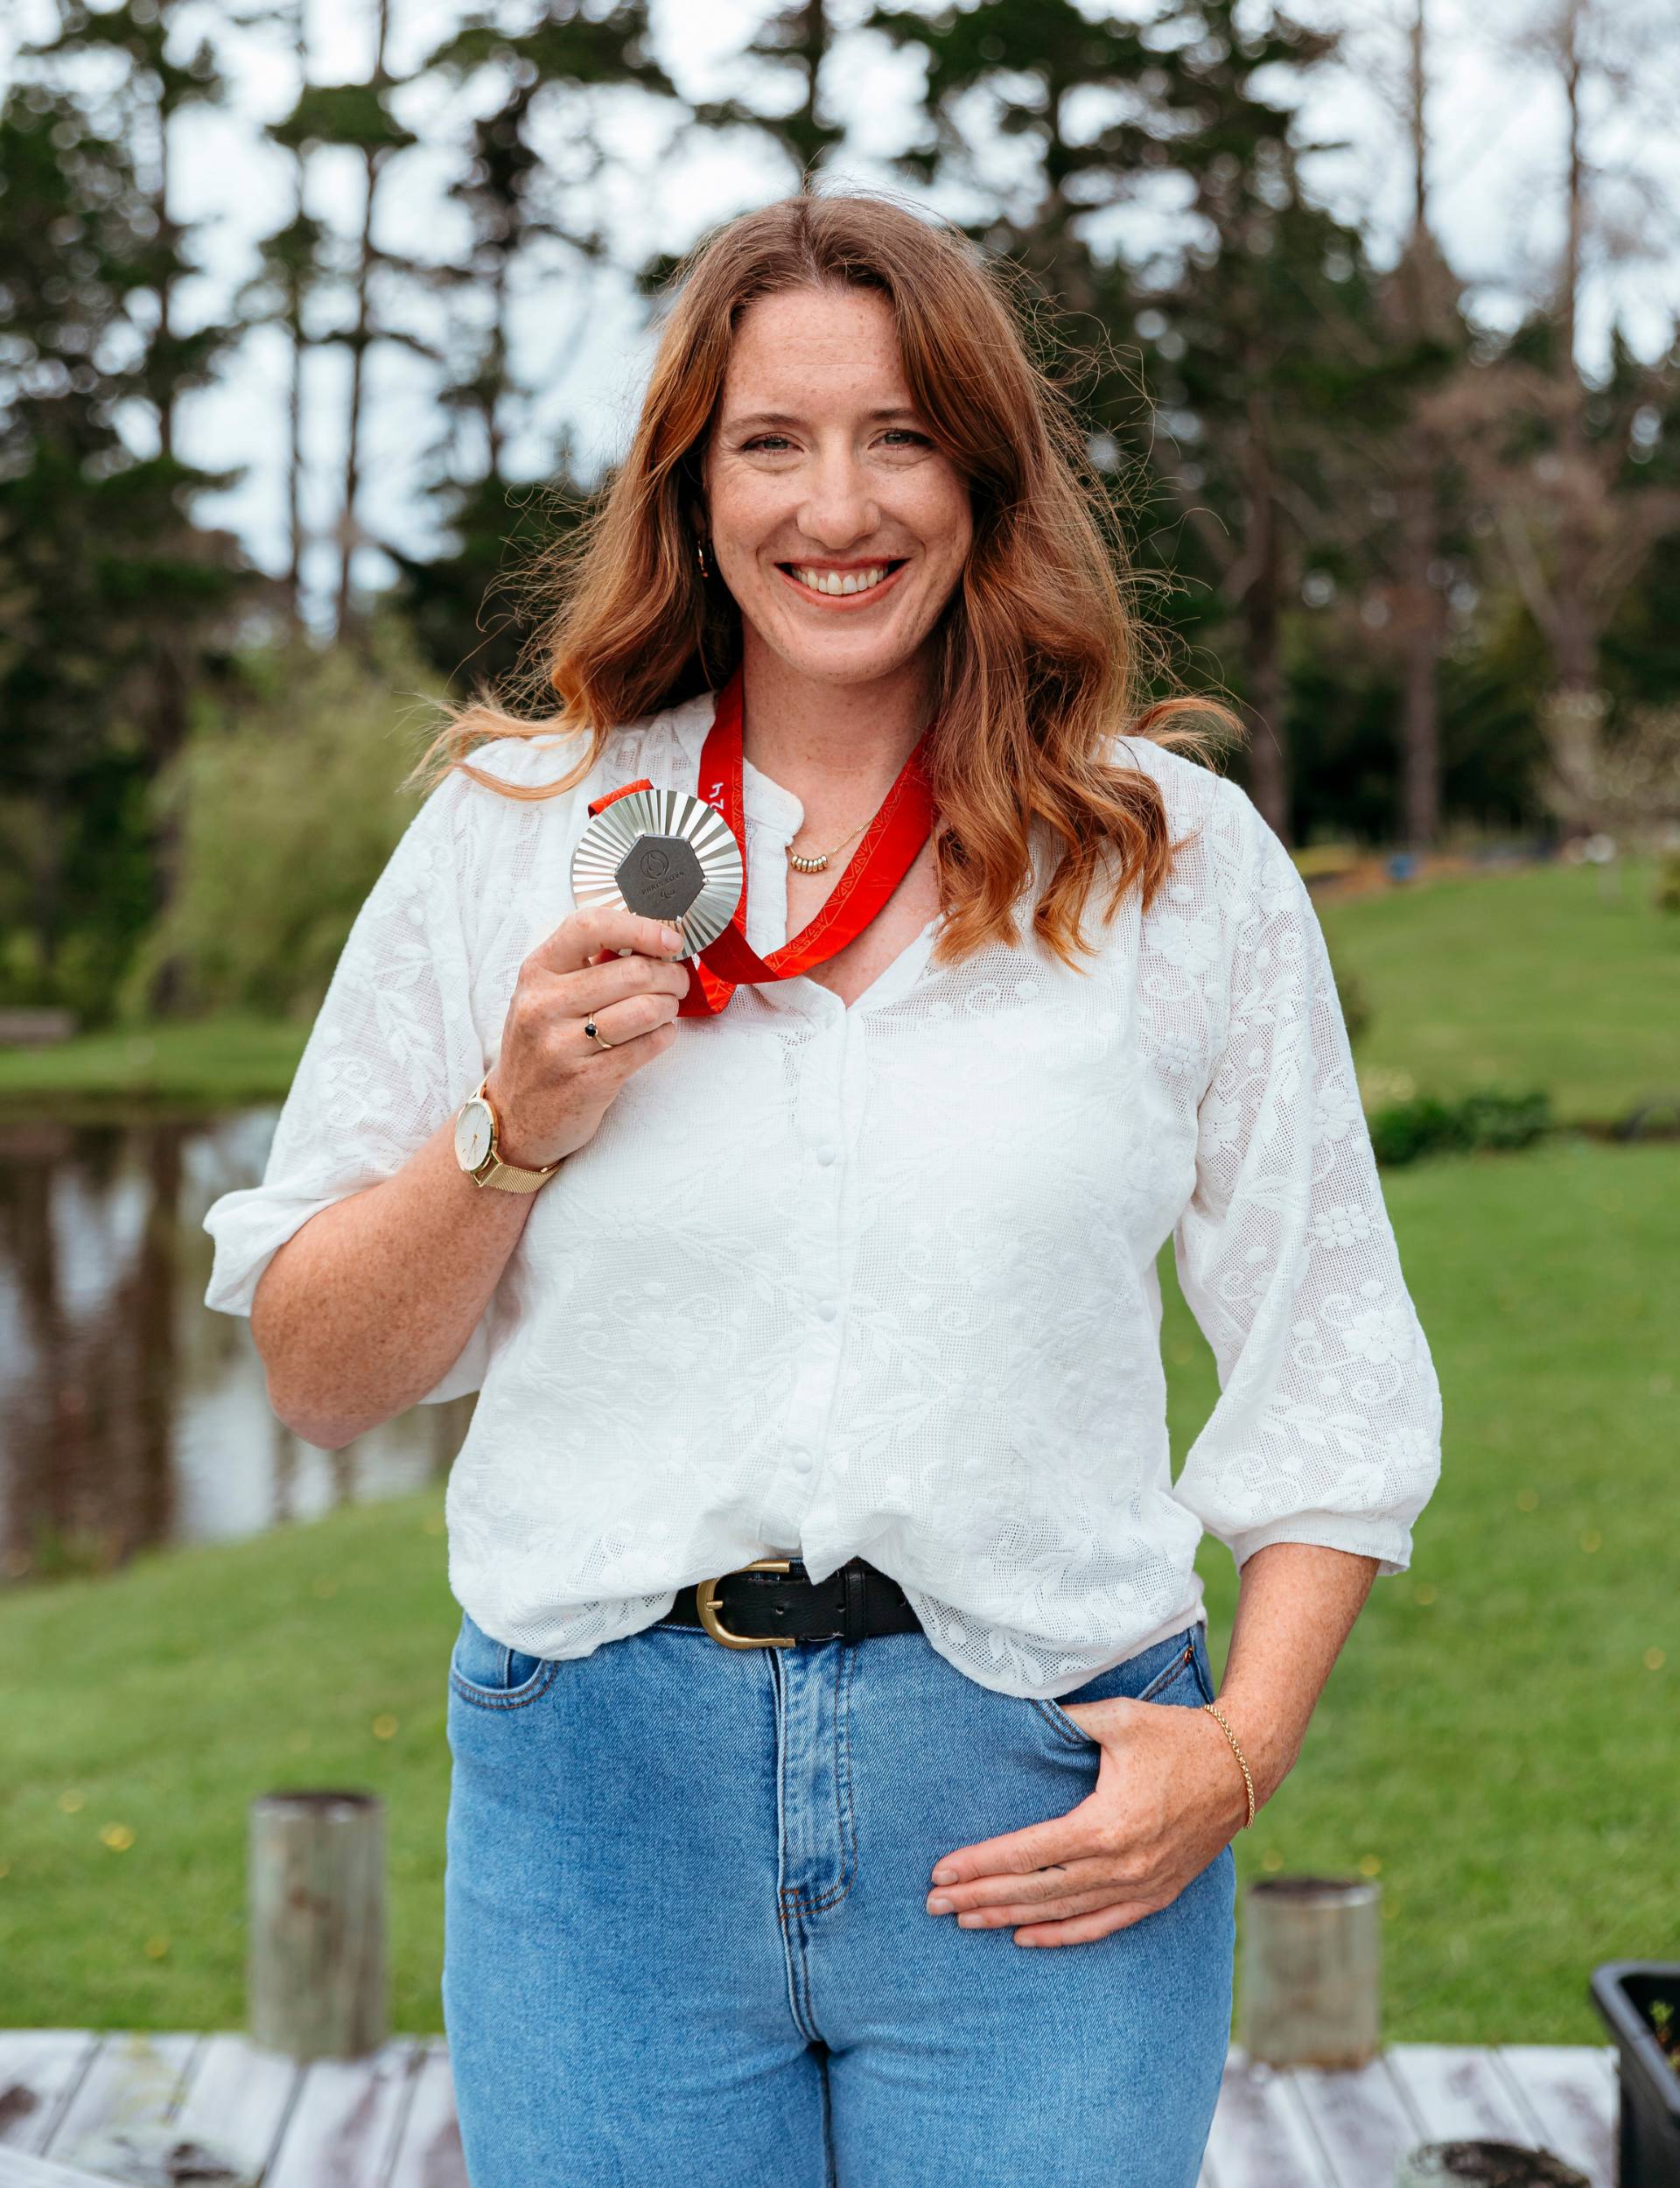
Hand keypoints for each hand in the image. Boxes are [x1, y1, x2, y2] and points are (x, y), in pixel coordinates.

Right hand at [484, 907, 690, 1168]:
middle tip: (677, 982)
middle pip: (633, 971)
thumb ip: (586, 966)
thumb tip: (653, 941)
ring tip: (667, 1009)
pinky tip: (659, 1034)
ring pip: (645, 1008)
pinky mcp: (587, 1080)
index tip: (669, 939)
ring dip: (670, 1006)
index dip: (640, 928)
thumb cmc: (541, 1046)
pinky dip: (664, 1036)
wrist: (515, 1114)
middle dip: (670, 975)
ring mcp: (562, 1045)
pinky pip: (647, 1046)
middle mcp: (544, 1005)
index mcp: (536, 972)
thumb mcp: (546, 996)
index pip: (590, 927)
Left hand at [923, 1693, 1249, 1946]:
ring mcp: (1140, 1886)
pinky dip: (1061, 1935)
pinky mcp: (1157, 1893)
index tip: (941, 1872)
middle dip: (980, 1898)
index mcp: (1105, 1825)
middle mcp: (1120, 1866)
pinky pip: (1101, 1924)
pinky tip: (1026, 1939)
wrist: (1244, 1765)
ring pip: (1062, 1913)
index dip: (981, 1864)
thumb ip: (1065, 1718)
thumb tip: (1018, 1702)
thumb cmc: (1177, 1734)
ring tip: (965, 1923)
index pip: (1027, 1853)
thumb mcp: (1118, 1717)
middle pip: (1035, 1891)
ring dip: (1010, 1919)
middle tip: (934, 1906)